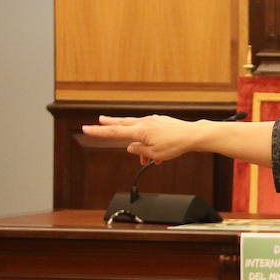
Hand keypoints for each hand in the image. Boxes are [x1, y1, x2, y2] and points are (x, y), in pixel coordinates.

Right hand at [82, 114, 203, 163]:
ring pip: (137, 130)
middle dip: (110, 123)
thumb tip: (131, 147)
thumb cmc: (175, 145)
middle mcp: (144, 123)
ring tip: (144, 158)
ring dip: (138, 144)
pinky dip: (149, 142)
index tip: (86, 128)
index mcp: (139, 131)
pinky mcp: (161, 122)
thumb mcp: (154, 154)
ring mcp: (153, 121)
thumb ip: (139, 151)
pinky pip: (150, 132)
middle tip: (99, 120)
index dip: (99, 132)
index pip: (114, 132)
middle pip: (122, 123)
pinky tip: (158, 154)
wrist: (192, 136)